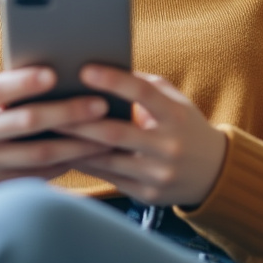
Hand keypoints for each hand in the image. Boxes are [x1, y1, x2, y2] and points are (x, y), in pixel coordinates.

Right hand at [0, 67, 112, 203]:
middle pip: (24, 123)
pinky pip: (35, 178)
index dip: (25, 82)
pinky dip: (63, 165)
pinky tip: (85, 154)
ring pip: (37, 155)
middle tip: (100, 103)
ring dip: (76, 144)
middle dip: (67, 112)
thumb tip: (55, 77)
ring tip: (105, 131)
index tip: (55, 73)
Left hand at [58, 65, 227, 206]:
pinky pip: (108, 177)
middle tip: (49, 106)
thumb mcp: (173, 101)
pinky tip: (63, 152)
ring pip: (107, 159)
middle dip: (80, 120)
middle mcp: (169, 146)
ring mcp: (158, 174)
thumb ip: (143, 85)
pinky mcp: (147, 194)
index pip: (143, 93)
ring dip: (74, 145)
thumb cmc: (184, 126)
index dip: (113, 80)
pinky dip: (85, 164)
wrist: (214, 172)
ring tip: (48, 130)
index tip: (84, 69)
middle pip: (116, 132)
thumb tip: (103, 68)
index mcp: (176, 116)